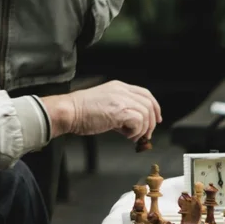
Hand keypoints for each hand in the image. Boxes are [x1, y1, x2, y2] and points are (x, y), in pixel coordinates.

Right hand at [42, 80, 161, 140]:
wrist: (68, 111)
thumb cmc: (81, 112)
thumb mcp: (104, 106)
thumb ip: (120, 112)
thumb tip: (131, 126)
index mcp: (119, 87)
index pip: (145, 94)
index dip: (154, 107)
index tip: (156, 120)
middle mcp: (122, 90)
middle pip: (149, 103)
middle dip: (151, 122)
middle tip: (146, 135)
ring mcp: (121, 99)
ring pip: (146, 113)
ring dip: (143, 129)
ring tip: (132, 137)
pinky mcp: (119, 110)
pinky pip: (139, 121)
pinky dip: (136, 131)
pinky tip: (126, 135)